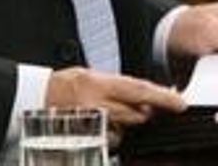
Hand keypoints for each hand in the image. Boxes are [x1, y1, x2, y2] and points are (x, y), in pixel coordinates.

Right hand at [45, 66, 185, 142]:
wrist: (36, 99)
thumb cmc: (63, 85)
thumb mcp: (89, 75)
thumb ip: (116, 85)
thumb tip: (145, 94)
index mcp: (98, 83)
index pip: (138, 90)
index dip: (162, 97)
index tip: (180, 103)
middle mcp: (97, 104)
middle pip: (137, 114)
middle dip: (144, 113)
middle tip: (141, 108)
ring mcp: (93, 125)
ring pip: (127, 130)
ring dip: (126, 125)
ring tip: (107, 113)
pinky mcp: (90, 141)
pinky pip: (113, 141)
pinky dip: (114, 134)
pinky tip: (101, 124)